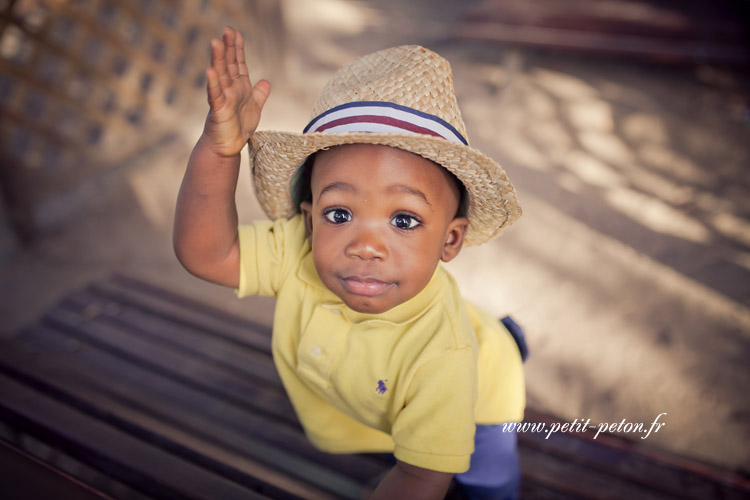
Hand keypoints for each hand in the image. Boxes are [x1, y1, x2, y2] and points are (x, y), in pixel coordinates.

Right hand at [202, 26, 270, 156]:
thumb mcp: (254, 108)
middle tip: (227, 29)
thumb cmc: (238, 127)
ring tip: (216, 42)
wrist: (228, 146)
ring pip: (220, 75)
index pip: (238, 63)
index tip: (237, 32)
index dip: (238, 48)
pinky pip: (215, 94)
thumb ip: (260, 94)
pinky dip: (213, 83)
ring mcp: (222, 97)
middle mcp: (229, 88)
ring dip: (218, 59)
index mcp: (239, 86)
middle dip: (228, 47)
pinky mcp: (218, 109)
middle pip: (228, 64)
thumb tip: (266, 81)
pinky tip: (210, 70)